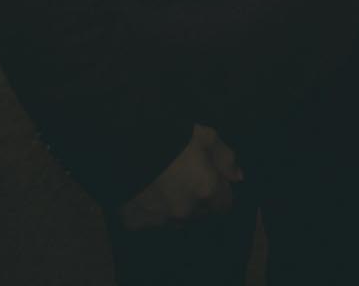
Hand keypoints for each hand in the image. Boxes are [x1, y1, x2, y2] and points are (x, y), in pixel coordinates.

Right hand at [117, 124, 242, 228]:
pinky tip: (144, 191)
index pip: (225, 206)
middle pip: (201, 214)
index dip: (220, 193)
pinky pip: (149, 221)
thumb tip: (237, 177)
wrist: (122, 142)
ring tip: (164, 184)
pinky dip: (150, 210)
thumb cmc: (169, 136)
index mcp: (206, 191)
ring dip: (175, 207)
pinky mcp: (135, 223)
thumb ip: (225, 158)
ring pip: (176, 220)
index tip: (212, 181)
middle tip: (186, 179)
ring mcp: (160, 220)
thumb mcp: (205, 136)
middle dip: (199, 201)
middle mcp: (186, 212)